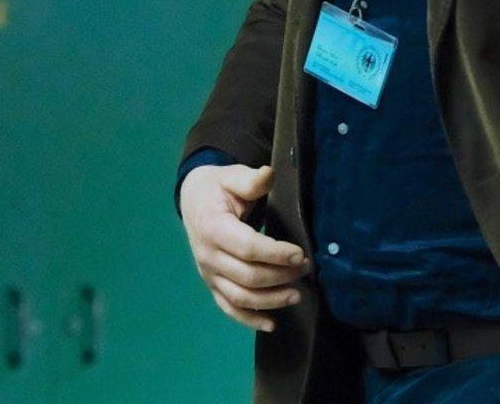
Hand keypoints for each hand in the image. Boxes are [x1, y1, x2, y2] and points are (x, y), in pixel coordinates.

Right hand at [179, 163, 309, 331]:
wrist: (193, 201)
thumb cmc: (218, 189)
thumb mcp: (231, 177)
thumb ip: (250, 180)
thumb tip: (269, 175)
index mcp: (212, 228)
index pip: (247, 248)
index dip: (275, 254)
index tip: (300, 254)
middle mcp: (207, 255)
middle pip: (247, 276)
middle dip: (280, 275)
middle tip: (305, 268)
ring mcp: (208, 274)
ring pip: (240, 297)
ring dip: (271, 300)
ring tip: (297, 294)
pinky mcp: (212, 284)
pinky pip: (229, 308)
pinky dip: (249, 320)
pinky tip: (272, 324)